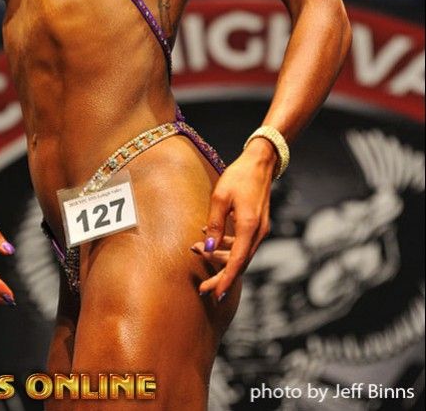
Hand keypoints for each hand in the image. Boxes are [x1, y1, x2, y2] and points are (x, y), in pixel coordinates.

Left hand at [198, 146, 274, 300]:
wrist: (260, 163)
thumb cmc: (239, 176)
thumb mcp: (220, 197)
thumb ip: (215, 224)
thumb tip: (209, 248)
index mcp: (249, 227)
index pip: (237, 262)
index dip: (226, 280)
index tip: (216, 295)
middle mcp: (258, 233)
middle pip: (239, 264)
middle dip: (221, 276)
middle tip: (203, 288)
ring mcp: (259, 230)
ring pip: (240, 254)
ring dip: (221, 258)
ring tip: (198, 253)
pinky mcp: (256, 225)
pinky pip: (242, 243)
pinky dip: (228, 246)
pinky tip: (212, 241)